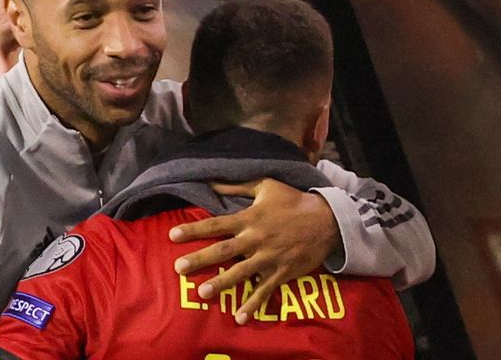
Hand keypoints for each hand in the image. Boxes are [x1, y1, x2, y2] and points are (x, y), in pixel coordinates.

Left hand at [169, 178, 340, 324]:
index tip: (172, 235)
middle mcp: (255, 239)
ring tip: (203, 293)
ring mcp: (268, 258)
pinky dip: (254, 304)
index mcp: (249, 218)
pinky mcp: (281, 272)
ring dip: (222, 283)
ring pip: (241, 273)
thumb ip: (236, 186)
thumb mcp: (265, 186)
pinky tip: (240, 317)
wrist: (327, 220)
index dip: (193, 229)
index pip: (215, 224)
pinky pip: (265, 290)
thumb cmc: (293, 200)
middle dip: (200, 259)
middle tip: (179, 268)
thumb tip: (210, 182)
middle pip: (222, 251)